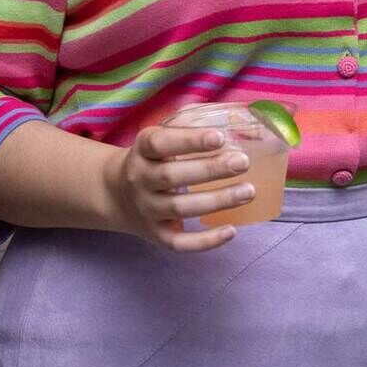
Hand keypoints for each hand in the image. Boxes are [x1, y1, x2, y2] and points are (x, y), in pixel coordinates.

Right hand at [104, 125, 255, 252]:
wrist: (118, 195)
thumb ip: (187, 129)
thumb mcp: (158, 139)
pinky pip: (180, 243)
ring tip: (248, 191)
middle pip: (172, 176)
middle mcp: (140, 180)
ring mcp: (147, 210)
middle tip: (242, 162)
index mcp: (142, 151)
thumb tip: (234, 122)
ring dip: (217, 200)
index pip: (160, 144)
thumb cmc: (153, 160)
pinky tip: (231, 230)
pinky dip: (206, 241)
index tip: (219, 137)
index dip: (189, 140)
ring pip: (181, 208)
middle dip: (210, 169)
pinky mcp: (157, 235)